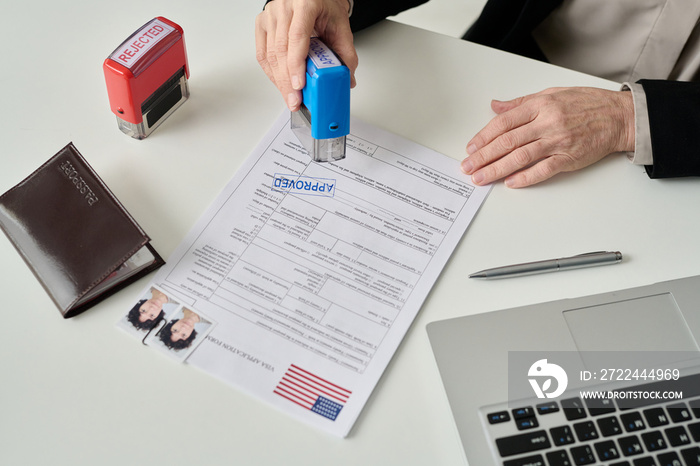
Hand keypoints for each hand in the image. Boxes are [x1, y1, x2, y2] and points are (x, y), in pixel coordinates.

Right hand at [255, 0, 357, 110]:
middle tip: (295, 100)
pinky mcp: (262, 24)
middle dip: (287, 81)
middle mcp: (284, 8)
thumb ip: (345, 53)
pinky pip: (262, 54)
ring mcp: (270, 15)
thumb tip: (347, 79)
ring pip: (270, 54)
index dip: (296, 65)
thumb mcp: (340, 26)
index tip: (298, 85)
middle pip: (281, 50)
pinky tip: (280, 83)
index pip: (297, 38)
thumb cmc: (324, 6)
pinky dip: (271, 73)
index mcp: (305, 4)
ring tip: (290, 96)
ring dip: (279, 81)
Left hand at [461, 87, 634, 187]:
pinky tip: (510, 182)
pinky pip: (543, 170)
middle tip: (467, 167)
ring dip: (496, 169)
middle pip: (507, 141)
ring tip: (481, 177)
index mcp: (540, 105)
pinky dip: (525, 177)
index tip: (471, 148)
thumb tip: (495, 106)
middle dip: (483, 156)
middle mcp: (547, 122)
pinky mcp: (569, 158)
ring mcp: (558, 141)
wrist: (619, 116)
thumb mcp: (551, 94)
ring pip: (520, 157)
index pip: (504, 122)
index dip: (484, 137)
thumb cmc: (587, 104)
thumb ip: (521, 103)